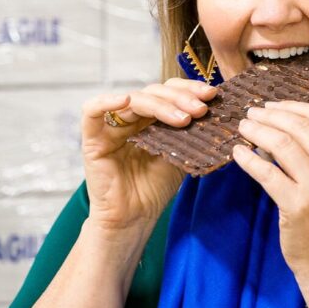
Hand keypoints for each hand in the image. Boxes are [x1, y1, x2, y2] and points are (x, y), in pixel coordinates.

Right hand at [80, 78, 217, 235]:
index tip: (211, 95)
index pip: (169, 91)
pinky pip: (91, 111)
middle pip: (154, 91)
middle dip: (181, 97)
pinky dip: (107, 101)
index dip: (189, 89)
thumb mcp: (181, 154)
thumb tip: (217, 111)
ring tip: (184, 118)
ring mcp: (111, 126)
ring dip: (161, 104)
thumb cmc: (156, 188)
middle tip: (201, 109)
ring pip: (133, 99)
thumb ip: (191, 131)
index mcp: (152, 118)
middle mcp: (132, 117)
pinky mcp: (92, 139)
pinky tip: (126, 99)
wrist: (135, 218)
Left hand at [233, 101, 308, 303]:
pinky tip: (238, 153)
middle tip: (250, 114)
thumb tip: (281, 121)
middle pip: (297, 126)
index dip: (289, 105)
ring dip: (257, 131)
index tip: (270, 105)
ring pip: (281, 144)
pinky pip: (266, 172)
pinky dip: (248, 159)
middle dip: (269, 115)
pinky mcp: (297, 205)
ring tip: (243, 129)